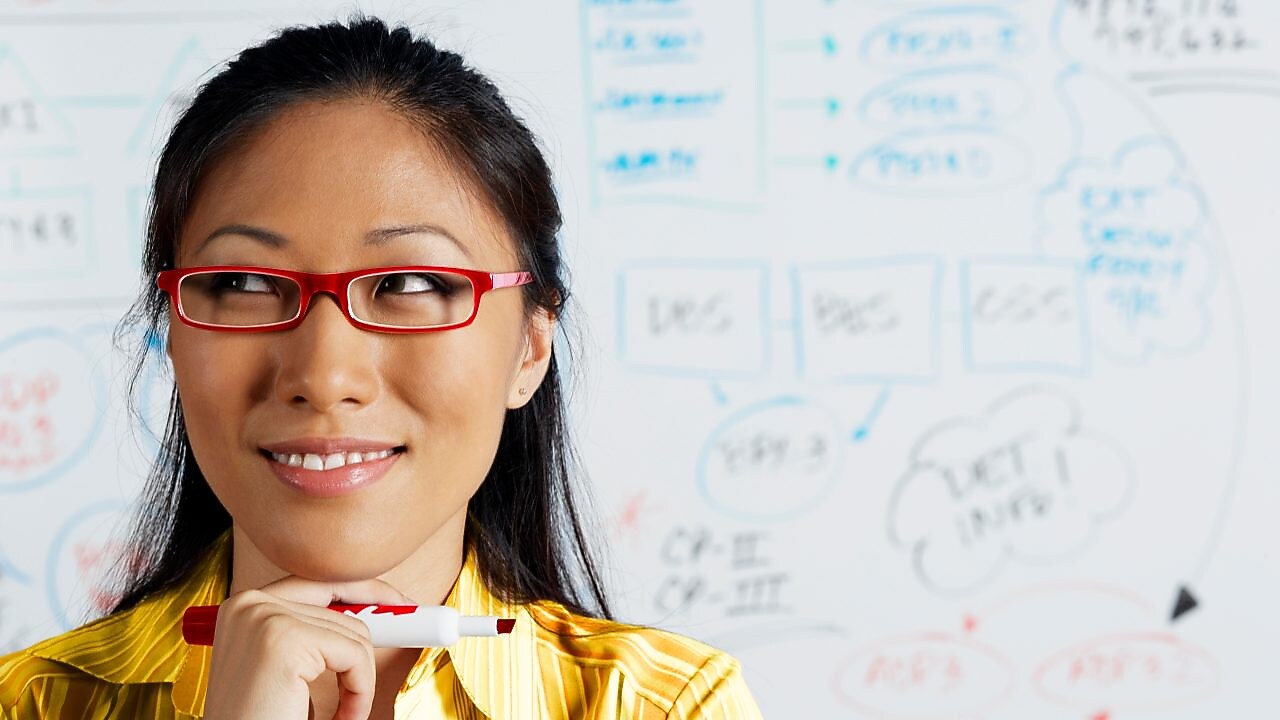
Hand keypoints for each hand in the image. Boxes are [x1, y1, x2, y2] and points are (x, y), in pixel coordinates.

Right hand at [201, 576, 413, 719]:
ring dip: (360, 679)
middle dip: (377, 628)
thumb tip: (375, 610)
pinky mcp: (284, 639)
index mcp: (245, 608)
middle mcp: (249, 603)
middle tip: (410, 635)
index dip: (365, 591)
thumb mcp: (288, 671)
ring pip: (354, 631)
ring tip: (342, 713)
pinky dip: (360, 691)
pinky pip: (355, 655)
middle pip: (341, 602)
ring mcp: (264, 617)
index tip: (401, 605)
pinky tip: (341, 717)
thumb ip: (315, 638)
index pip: (319, 583)